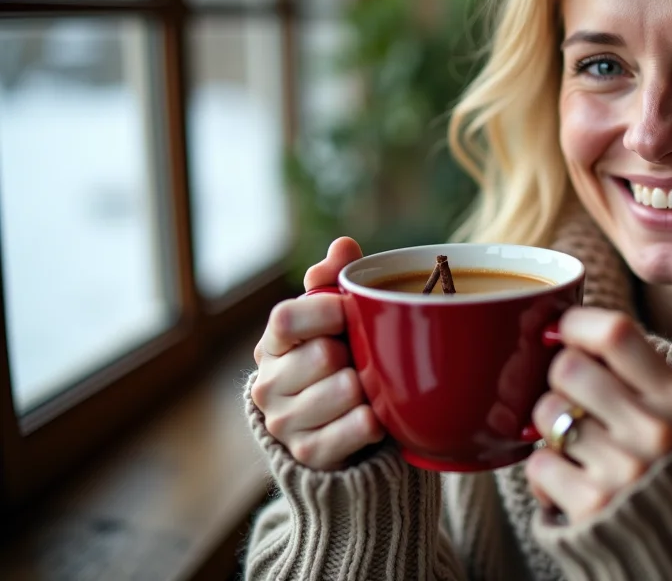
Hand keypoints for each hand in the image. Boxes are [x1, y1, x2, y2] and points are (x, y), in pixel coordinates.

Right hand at [250, 237, 384, 469]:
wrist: (337, 431)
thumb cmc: (339, 359)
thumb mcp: (334, 318)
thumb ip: (335, 280)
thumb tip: (343, 245)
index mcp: (272, 344)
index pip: (287, 317)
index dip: (327, 310)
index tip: (351, 310)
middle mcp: (269, 384)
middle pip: (322, 355)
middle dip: (353, 354)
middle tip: (361, 358)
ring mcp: (284, 422)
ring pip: (344, 391)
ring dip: (368, 387)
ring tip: (368, 387)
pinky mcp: (308, 453)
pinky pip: (355, 428)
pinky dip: (373, 420)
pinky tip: (375, 414)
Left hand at [525, 308, 671, 523]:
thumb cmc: (659, 468)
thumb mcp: (668, 415)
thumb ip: (630, 372)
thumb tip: (561, 322)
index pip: (616, 332)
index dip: (576, 323)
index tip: (561, 331)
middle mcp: (657, 431)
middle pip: (569, 368)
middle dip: (557, 381)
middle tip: (573, 403)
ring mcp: (624, 470)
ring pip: (546, 412)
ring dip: (548, 429)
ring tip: (576, 449)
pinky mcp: (591, 506)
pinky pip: (537, 462)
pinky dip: (545, 473)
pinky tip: (571, 485)